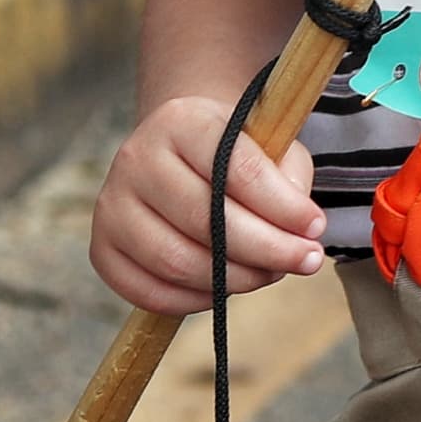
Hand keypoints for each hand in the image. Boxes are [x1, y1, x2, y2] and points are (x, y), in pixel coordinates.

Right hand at [92, 96, 325, 317]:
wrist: (180, 154)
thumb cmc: (235, 154)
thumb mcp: (272, 147)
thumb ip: (289, 181)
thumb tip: (300, 231)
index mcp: (183, 121)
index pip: (235, 169)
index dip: (282, 206)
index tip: (318, 228)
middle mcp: (137, 158)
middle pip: (204, 219)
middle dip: (266, 249)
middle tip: (306, 261)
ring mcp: (112, 204)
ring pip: (176, 260)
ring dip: (235, 279)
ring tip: (270, 273)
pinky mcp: (102, 247)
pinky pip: (148, 290)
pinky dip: (194, 300)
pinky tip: (227, 289)